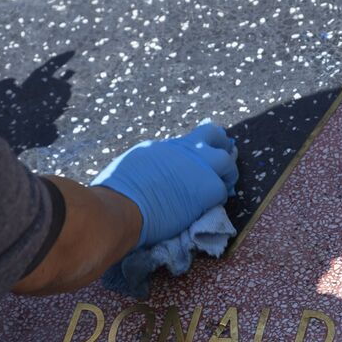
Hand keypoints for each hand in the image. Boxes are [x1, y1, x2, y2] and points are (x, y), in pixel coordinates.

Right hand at [91, 120, 238, 247]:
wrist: (121, 206)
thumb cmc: (115, 192)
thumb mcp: (133, 165)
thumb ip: (151, 163)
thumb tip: (151, 169)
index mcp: (165, 146)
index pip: (192, 136)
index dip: (203, 141)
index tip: (207, 147)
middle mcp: (184, 150)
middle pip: (213, 135)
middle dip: (222, 146)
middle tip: (226, 159)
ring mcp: (197, 166)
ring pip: (226, 160)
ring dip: (227, 173)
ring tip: (226, 184)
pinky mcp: (206, 188)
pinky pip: (223, 190)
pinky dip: (220, 198)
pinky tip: (214, 204)